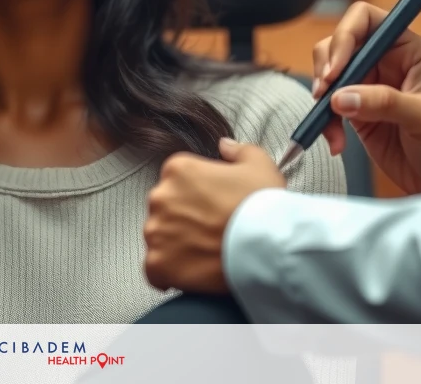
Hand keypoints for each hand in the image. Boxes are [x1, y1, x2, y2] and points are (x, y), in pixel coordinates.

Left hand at [143, 138, 284, 293]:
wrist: (266, 246)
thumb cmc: (261, 205)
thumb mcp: (258, 164)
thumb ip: (237, 150)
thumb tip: (223, 146)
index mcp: (178, 169)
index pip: (177, 181)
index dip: (196, 196)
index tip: (211, 207)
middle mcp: (160, 197)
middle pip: (165, 209)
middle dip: (183, 219)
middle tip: (210, 231)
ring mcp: (156, 231)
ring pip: (159, 238)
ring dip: (175, 245)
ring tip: (204, 254)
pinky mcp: (158, 263)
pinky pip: (155, 270)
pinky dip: (168, 273)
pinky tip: (189, 272)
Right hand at [313, 1, 420, 195]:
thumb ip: (384, 103)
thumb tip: (340, 97)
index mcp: (407, 49)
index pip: (365, 19)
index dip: (344, 36)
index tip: (335, 70)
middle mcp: (385, 61)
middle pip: (338, 44)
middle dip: (326, 68)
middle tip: (325, 95)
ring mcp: (367, 85)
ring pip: (327, 73)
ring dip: (322, 98)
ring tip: (331, 126)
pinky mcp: (354, 109)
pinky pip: (326, 105)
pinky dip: (323, 121)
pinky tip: (336, 142)